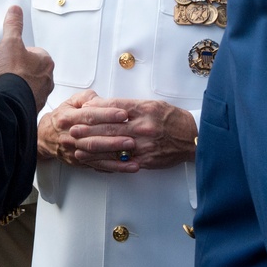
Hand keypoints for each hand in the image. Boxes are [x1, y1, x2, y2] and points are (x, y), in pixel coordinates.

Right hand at [0, 6, 53, 111]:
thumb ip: (13, 25)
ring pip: (23, 85)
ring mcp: (40, 94)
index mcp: (45, 62)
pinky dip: (9, 95)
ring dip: (10, 83)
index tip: (9, 55)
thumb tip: (15, 11)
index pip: (34, 52)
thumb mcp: (10, 42)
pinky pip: (20, 98)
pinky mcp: (31, 107)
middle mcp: (47, 79)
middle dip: (12, 69)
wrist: (10, 102)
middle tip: (1, 69)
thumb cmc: (14, 74)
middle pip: (28, 69)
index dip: (18, 52)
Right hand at [37, 90, 134, 171]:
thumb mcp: (73, 101)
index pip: (89, 116)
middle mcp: (70, 136)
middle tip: (131, 139)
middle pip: (93, 138)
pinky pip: (96, 165)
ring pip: (95, 155)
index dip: (107, 115)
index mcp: (69, 117)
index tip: (123, 114)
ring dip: (115, 157)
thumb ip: (89, 98)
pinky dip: (112, 167)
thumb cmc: (63, 117)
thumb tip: (106, 101)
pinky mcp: (78, 162)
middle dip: (114, 139)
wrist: (45, 136)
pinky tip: (125, 167)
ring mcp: (74, 151)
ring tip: (132, 157)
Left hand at [71, 98, 196, 170]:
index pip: (114, 107)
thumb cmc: (172, 119)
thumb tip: (108, 106)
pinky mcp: (147, 159)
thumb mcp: (152, 104)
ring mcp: (144, 144)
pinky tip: (97, 161)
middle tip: (72, 129)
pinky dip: (109, 161)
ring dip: (94, 147)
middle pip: (110, 127)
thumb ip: (130, 106)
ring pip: (114, 145)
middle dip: (89, 129)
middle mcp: (142, 125)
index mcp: (143, 109)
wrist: (194, 137)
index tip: (82, 110)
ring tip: (79, 147)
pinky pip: (124, 161)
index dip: (96, 109)